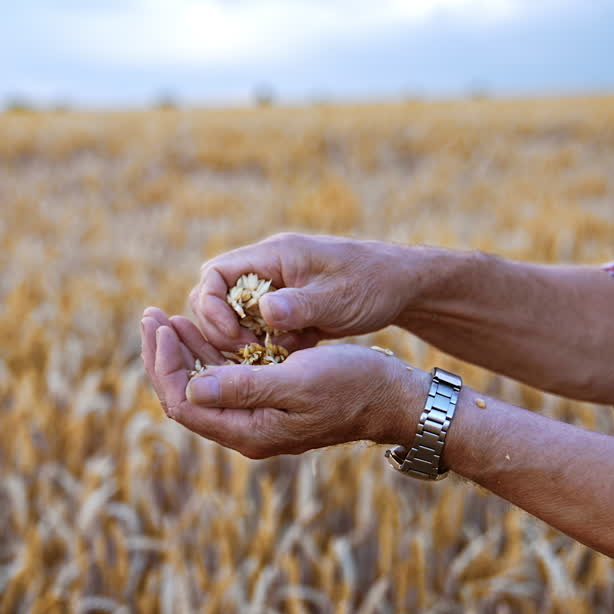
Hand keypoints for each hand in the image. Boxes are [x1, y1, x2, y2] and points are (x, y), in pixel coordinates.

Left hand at [140, 307, 429, 457]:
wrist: (394, 397)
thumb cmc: (352, 385)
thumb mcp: (298, 380)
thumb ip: (244, 387)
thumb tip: (190, 387)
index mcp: (250, 431)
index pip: (184, 403)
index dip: (163, 365)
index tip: (159, 326)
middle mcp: (247, 430)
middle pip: (185, 395)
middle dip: (163, 356)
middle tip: (150, 315)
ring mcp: (258, 417)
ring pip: (203, 385)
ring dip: (183, 351)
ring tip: (166, 318)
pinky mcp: (269, 401)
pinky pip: (225, 380)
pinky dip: (209, 353)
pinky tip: (201, 328)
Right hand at [189, 233, 421, 351]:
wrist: (402, 286)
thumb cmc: (373, 284)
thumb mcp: (338, 297)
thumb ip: (300, 304)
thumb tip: (263, 310)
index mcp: (272, 255)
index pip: (214, 274)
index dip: (211, 308)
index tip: (233, 337)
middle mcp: (266, 270)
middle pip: (215, 297)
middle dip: (221, 329)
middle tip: (247, 353)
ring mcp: (274, 291)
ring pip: (234, 317)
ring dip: (243, 341)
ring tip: (269, 358)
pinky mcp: (285, 311)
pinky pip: (258, 330)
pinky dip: (266, 347)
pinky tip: (290, 357)